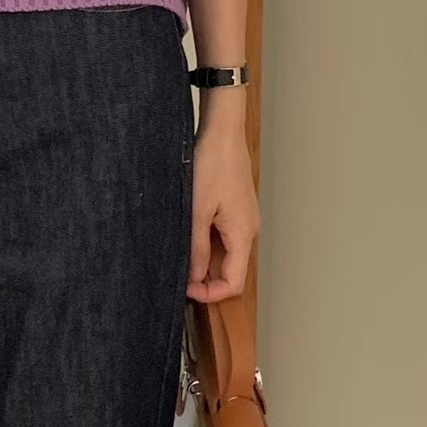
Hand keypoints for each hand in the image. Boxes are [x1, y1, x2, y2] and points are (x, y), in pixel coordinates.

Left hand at [187, 92, 259, 302]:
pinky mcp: (236, 209)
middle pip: (231, 271)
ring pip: (226, 254)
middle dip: (205, 278)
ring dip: (205, 259)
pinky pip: (225, 236)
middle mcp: (249, 230)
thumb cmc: (213, 164)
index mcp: (243, 234)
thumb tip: (195, 277)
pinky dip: (208, 242)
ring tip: (180, 251)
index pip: (234, 283)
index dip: (210, 294)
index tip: (185, 289)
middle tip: (177, 272)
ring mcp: (244, 219)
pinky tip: (189, 233)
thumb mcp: (198, 210)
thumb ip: (197, 247)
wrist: (223, 132)